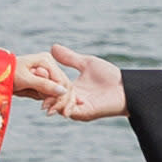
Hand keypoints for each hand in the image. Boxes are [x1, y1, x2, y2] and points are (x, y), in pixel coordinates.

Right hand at [6, 46, 128, 121]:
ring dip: (51, 98)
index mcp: (71, 88)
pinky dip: (63, 105)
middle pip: (52, 97)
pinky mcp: (86, 113)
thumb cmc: (110, 76)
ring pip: (58, 105)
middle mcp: (72, 100)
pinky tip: (58, 99)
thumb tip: (52, 47)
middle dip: (43, 90)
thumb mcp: (86, 63)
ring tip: (44, 90)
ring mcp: (78, 108)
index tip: (35, 70)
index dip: (43, 80)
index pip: (52, 86)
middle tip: (35, 80)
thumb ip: (69, 58)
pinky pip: (70, 111)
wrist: (127, 88)